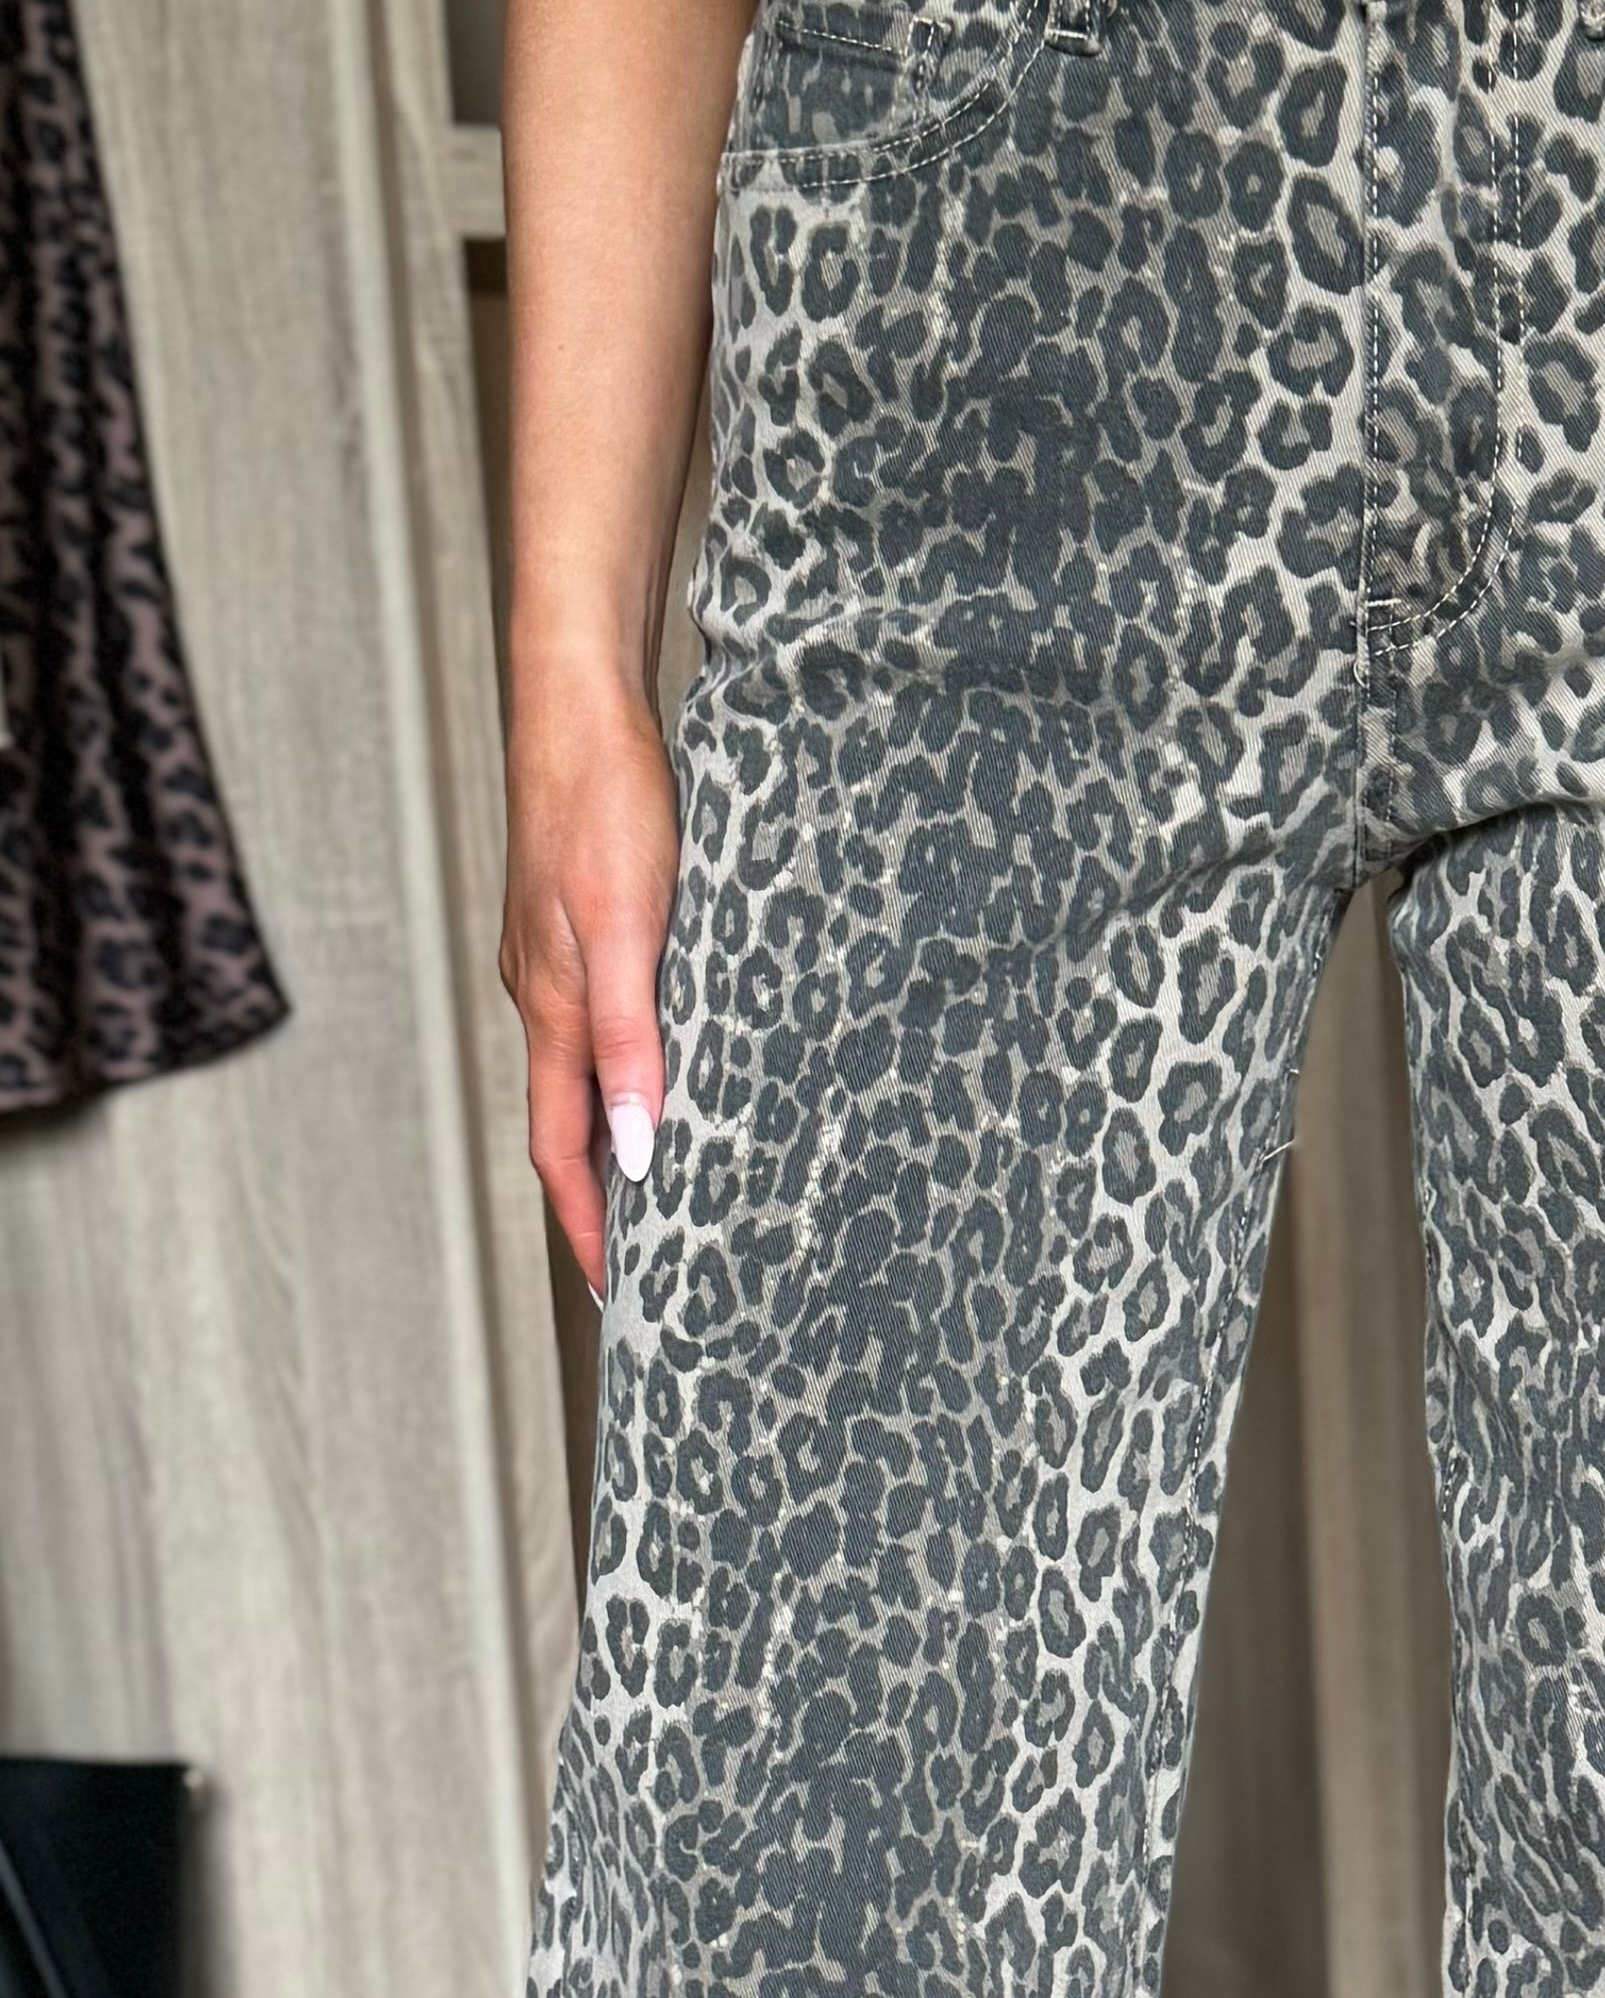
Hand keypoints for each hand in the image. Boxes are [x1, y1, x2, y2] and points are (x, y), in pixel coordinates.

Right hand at [499, 668, 679, 1299]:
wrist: (578, 702)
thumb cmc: (604, 802)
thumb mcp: (628, 925)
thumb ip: (628, 1038)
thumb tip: (634, 1148)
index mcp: (554, 1009)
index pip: (562, 1151)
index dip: (589, 1226)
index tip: (617, 1296)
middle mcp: (547, 998)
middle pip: (567, 1128)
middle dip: (601, 1203)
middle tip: (645, 1269)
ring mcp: (557, 964)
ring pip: (583, 1078)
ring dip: (614, 1142)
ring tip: (661, 1194)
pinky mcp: (578, 930)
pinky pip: (599, 1028)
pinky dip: (625, 1076)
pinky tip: (663, 1078)